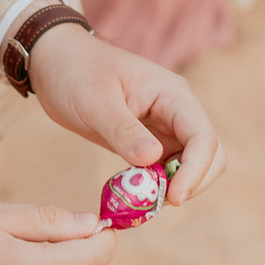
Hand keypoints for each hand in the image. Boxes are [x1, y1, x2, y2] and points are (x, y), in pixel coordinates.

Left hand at [28, 26, 225, 205]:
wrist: (55, 61)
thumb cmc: (76, 71)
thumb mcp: (95, 101)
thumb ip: (123, 130)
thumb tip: (153, 159)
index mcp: (173, 95)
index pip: (203, 137)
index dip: (195, 171)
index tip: (173, 198)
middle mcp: (177, 112)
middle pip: (209, 155)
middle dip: (191, 183)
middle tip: (155, 203)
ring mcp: (165, 128)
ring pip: (189, 166)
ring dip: (173, 188)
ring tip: (139, 201)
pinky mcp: (150, 142)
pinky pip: (165, 170)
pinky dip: (156, 186)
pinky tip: (132, 195)